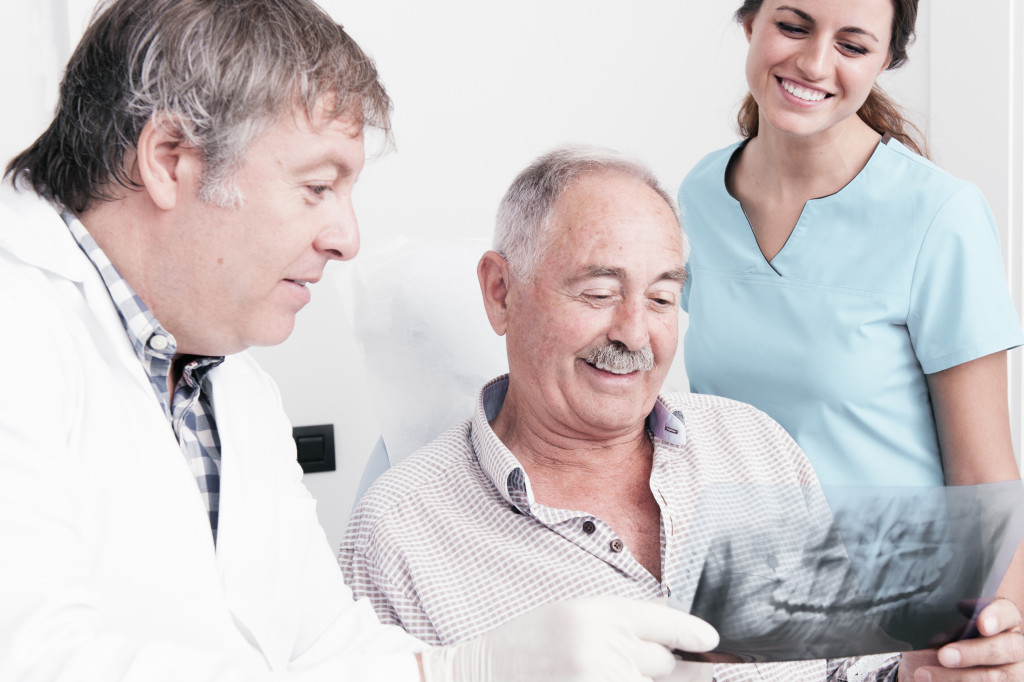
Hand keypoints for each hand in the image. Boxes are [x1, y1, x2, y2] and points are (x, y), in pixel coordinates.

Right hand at [419, 595, 717, 681]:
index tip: (713, 641)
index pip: (660, 621)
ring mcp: (594, 678)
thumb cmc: (525, 646)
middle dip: (663, 670)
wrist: (477, 674)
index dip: (690, 633)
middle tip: (637, 667)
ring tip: (592, 668)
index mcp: (594, 614)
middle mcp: (599, 647)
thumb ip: (617, 628)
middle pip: (661, 665)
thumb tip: (671, 650)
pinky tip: (595, 673)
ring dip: (635, 680)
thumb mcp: (571, 618)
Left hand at [900, 598, 1023, 680]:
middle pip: (1005, 649)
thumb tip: (957, 610)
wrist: (979, 661)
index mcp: (1008, 621)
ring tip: (925, 674)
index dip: (996, 618)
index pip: (1007, 614)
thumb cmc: (968, 637)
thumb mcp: (965, 624)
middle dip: (973, 653)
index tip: (982, 624)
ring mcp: (1016, 672)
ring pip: (995, 678)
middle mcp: (1017, 646)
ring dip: (957, 677)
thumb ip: (961, 620)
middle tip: (944, 656)